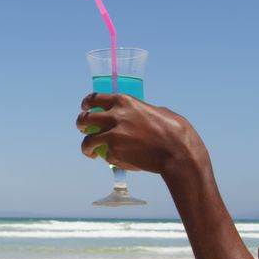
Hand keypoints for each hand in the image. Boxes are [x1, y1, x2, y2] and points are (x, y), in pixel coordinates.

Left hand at [76, 93, 207, 176]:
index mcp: (124, 101)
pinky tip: (118, 160)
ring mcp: (113, 135)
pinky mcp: (115, 153)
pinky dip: (110, 159)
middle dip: (81, 124)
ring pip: (88, 141)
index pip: (95, 98)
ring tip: (90, 152)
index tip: (85, 108)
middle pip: (85, 119)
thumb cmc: (174, 131)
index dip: (86, 104)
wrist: (178, 152)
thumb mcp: (156, 111)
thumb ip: (140, 111)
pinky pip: (106, 156)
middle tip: (83, 130)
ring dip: (86, 147)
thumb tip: (136, 114)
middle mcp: (115, 116)